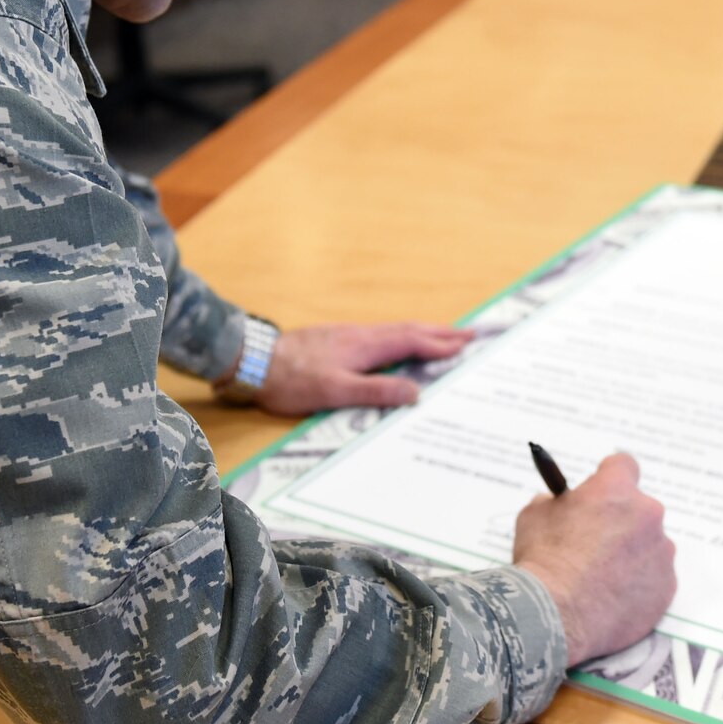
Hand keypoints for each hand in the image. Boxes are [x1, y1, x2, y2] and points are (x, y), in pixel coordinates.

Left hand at [248, 322, 471, 415]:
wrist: (253, 361)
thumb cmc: (292, 379)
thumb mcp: (335, 391)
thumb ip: (376, 392)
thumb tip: (416, 392)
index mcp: (366, 345)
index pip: (413, 342)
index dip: (441, 344)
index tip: (468, 344)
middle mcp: (361, 335)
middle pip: (409, 331)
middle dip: (440, 333)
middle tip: (469, 335)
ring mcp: (349, 335)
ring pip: (395, 331)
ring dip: (423, 333)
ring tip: (443, 337)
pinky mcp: (337, 340)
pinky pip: (382, 335)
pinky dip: (402, 338)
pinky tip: (398, 345)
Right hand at [512, 453, 676, 666]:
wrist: (556, 614)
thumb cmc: (543, 560)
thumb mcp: (534, 516)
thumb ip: (553, 503)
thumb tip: (557, 504)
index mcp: (615, 489)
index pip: (624, 465)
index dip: (609, 479)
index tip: (600, 494)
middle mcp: (647, 514)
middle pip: (639, 509)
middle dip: (621, 522)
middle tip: (596, 544)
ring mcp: (662, 551)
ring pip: (649, 546)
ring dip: (632, 555)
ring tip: (603, 579)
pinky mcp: (667, 586)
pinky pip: (655, 578)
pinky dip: (639, 585)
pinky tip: (613, 599)